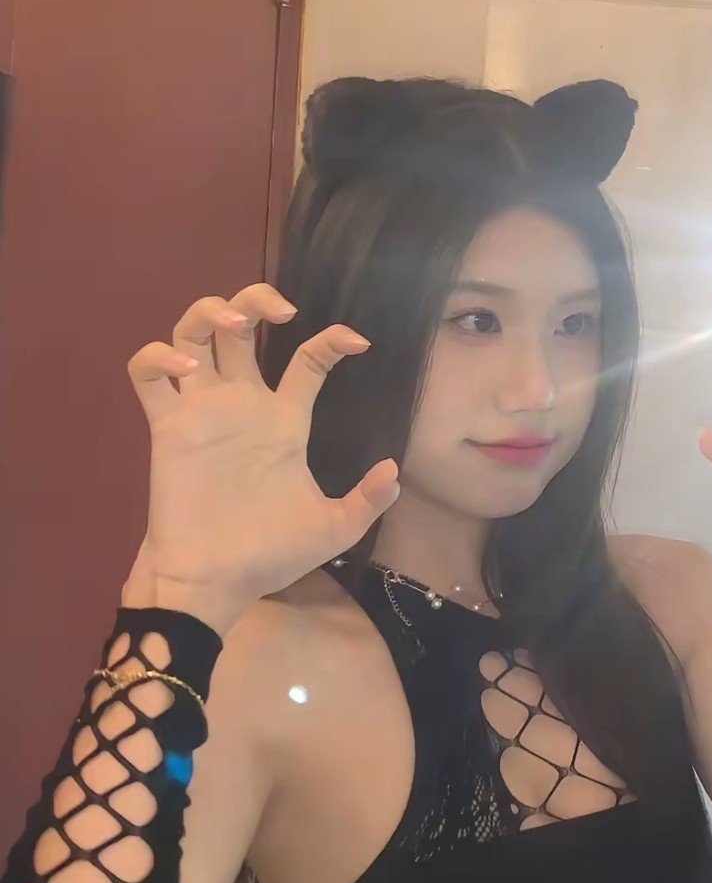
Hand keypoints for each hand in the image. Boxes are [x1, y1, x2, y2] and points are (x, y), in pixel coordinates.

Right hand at [125, 283, 400, 629]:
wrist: (215, 582)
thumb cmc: (268, 555)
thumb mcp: (331, 530)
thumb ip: (365, 501)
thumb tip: (394, 471)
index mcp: (284, 421)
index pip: (308, 360)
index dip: (332, 340)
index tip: (357, 341)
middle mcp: (242, 405)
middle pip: (239, 327)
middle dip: (255, 299)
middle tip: (279, 310)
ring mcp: (201, 411)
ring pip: (191, 335)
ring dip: (208, 313)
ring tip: (232, 324)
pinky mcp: (166, 427)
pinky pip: (146, 374)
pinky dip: (157, 358)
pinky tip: (184, 370)